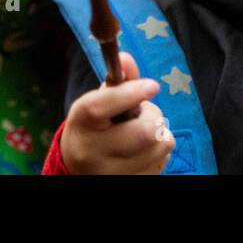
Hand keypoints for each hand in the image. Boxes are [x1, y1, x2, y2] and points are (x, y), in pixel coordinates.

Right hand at [59, 52, 174, 174]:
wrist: (79, 169)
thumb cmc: (93, 128)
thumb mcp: (96, 103)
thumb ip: (117, 82)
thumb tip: (126, 58)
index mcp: (82, 123)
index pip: (102, 106)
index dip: (131, 93)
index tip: (152, 86)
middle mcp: (93, 153)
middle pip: (144, 132)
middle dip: (153, 116)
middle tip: (143, 115)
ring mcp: (113, 174)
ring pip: (160, 145)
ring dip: (159, 134)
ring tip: (140, 135)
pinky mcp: (133, 184)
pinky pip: (163, 161)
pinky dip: (158, 152)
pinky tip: (141, 153)